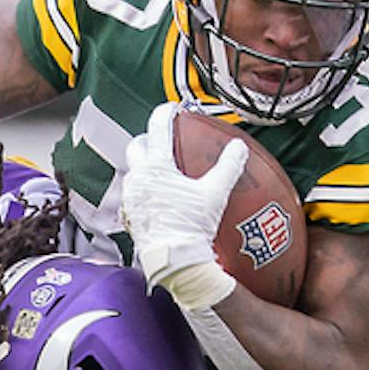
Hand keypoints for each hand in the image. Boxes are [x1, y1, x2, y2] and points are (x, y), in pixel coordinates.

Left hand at [120, 103, 243, 309]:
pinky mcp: (130, 214)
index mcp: (156, 167)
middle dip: (148, 140)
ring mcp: (131, 197)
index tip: (172, 108)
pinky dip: (145, 188)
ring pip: (134, 171)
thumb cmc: (191, 226)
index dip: (165, 114)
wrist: (174, 261)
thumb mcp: (214, 193)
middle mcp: (138, 179)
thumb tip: (238, 147)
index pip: (157, 129)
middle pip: (136, 147)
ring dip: (146, 166)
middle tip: (164, 141)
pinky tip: (160, 196)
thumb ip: (227, 167)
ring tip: (164, 169)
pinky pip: (135, 193)